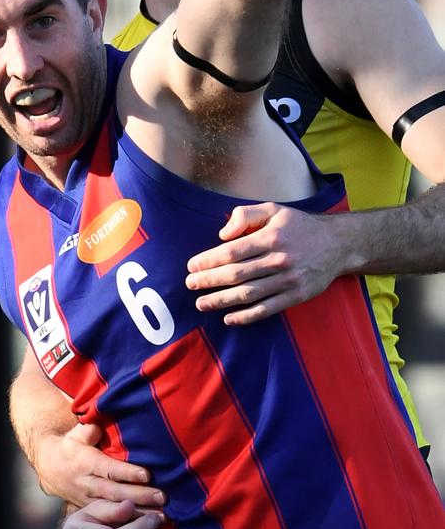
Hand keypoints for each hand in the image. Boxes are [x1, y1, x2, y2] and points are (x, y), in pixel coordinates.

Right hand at [36, 422, 165, 510]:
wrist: (50, 468)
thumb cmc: (70, 447)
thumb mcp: (75, 434)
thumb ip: (88, 430)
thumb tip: (98, 425)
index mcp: (86, 463)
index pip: (109, 469)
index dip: (127, 472)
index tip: (147, 475)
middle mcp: (88, 484)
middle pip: (116, 492)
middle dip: (139, 496)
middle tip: (162, 497)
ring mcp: (89, 500)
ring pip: (115, 509)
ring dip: (138, 513)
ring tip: (161, 516)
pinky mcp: (92, 511)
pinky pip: (111, 520)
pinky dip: (129, 523)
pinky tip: (148, 527)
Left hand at [186, 203, 344, 322]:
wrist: (338, 244)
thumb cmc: (299, 225)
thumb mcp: (274, 209)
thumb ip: (246, 216)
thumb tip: (222, 234)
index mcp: (271, 237)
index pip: (232, 251)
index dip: (209, 260)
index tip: (192, 266)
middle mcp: (279, 260)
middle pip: (236, 274)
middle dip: (209, 281)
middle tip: (190, 284)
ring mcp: (288, 280)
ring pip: (248, 294)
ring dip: (221, 301)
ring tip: (201, 303)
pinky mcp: (296, 296)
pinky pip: (267, 309)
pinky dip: (246, 316)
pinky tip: (228, 318)